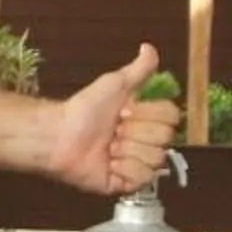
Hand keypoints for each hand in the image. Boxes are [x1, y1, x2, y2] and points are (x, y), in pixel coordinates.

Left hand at [47, 43, 179, 195]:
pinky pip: (142, 178)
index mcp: (148, 121)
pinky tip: (108, 163)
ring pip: (155, 159)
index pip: (172, 117)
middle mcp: (146, 143)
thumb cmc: (84, 109)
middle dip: (135, 132)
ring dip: (127, 150)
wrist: (59, 134)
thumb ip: (139, 69)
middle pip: (165, 139)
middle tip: (114, 131)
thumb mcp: (115, 84)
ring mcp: (137, 165)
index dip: (148, 114)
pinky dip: (123, 168)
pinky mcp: (126, 184)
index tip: (124, 111)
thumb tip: (149, 47)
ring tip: (108, 147)